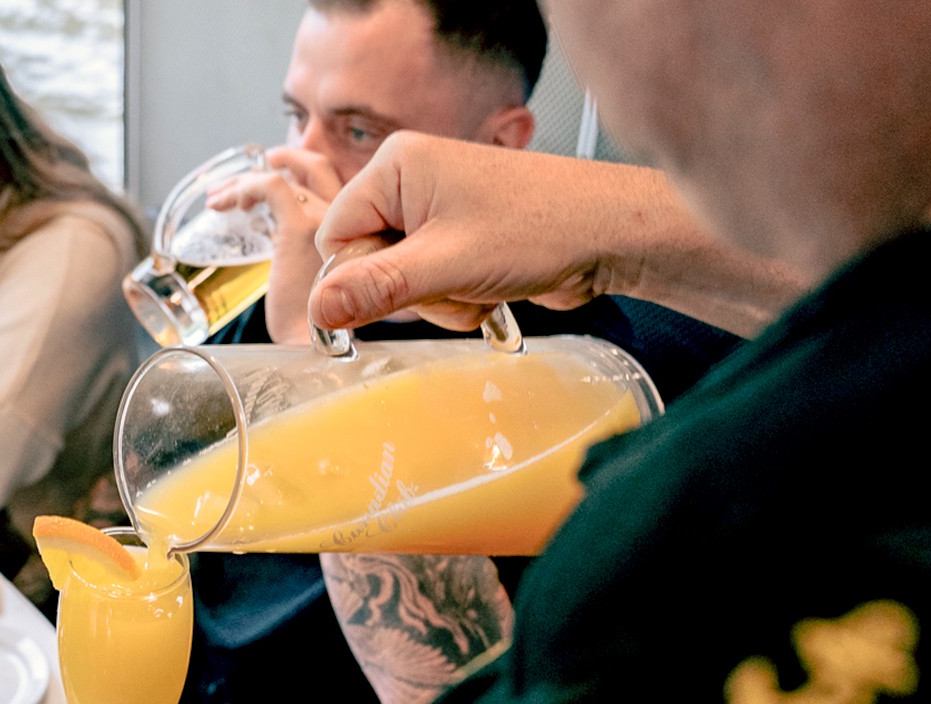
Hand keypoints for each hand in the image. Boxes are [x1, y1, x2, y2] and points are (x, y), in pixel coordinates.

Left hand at [208, 147, 340, 344]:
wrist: (311, 347)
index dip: (295, 178)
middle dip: (281, 161)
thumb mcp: (319, 280)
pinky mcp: (300, 228)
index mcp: (360, 228)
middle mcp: (351, 216)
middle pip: (316, 167)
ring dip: (249, 179)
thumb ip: (307, 255)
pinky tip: (225, 205)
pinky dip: (245, 188)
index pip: (330, 185)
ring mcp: (327, 219)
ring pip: (288, 175)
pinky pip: (271, 187)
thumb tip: (277, 244)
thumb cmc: (311, 324)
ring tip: (222, 193)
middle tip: (250, 173)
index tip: (263, 195)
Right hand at [310, 131, 672, 331]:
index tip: (385, 299)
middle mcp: (411, 182)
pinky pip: (429, 284)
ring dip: (436, 301)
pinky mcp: (459, 237)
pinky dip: (455, 299)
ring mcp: (436, 210)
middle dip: (406, 290)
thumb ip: (375, 289)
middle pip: (366, 260)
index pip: (333, 235)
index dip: (354, 276)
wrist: (613, 234)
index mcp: (396, 167)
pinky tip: (490, 291)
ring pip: (399, 280)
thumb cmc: (541, 229)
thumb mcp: (445, 267)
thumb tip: (317, 310)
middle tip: (449, 285)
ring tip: (478, 287)